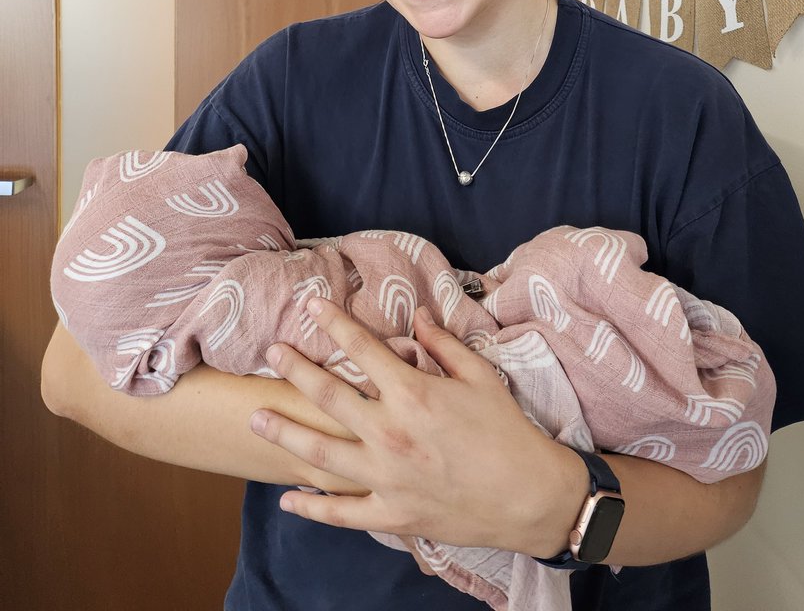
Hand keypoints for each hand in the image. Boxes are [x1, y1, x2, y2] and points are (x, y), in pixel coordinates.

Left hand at [249, 298, 585, 553]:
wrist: (530, 496)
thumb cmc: (507, 431)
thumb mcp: (480, 376)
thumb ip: (443, 344)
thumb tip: (418, 315)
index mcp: (413, 394)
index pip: (361, 348)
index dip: (333, 322)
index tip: (310, 306)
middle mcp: (390, 433)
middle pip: (329, 396)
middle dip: (295, 370)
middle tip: (271, 352)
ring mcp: (387, 478)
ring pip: (320, 454)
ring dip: (285, 433)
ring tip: (257, 417)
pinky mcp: (392, 514)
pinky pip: (342, 514)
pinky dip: (312, 508)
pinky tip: (288, 499)